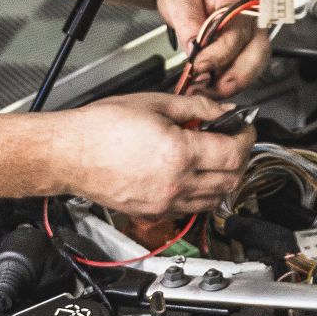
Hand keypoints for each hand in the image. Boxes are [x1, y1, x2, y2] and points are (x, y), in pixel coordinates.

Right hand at [50, 91, 254, 216]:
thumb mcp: (154, 103)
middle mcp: (176, 184)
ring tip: (215, 158)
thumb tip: (222, 110)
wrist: (70, 154)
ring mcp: (166, 202)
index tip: (244, 128)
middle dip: (240, 159)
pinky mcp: (154, 212)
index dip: (246, 137)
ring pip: (215, 200)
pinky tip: (195, 176)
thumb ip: (196, 108)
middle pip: (231, 180)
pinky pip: (192, 208)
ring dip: (224, 180)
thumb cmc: (100, 128)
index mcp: (179, 153)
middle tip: (234, 141)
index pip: (234, 153)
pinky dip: (202, 194)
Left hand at [158, 0, 270, 95]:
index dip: (216, 57)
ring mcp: (252, 35)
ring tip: (205, 90)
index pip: (236, 37)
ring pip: (254, 68)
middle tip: (208, 90)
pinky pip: (244, 69)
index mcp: (242, 2)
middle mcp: (254, 20)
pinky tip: (209, 85)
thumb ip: (188, 26)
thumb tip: (194, 54)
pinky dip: (228, 81)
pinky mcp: (244, 48)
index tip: (197, 67)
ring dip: (231, 84)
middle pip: (256, 58)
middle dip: (233, 80)